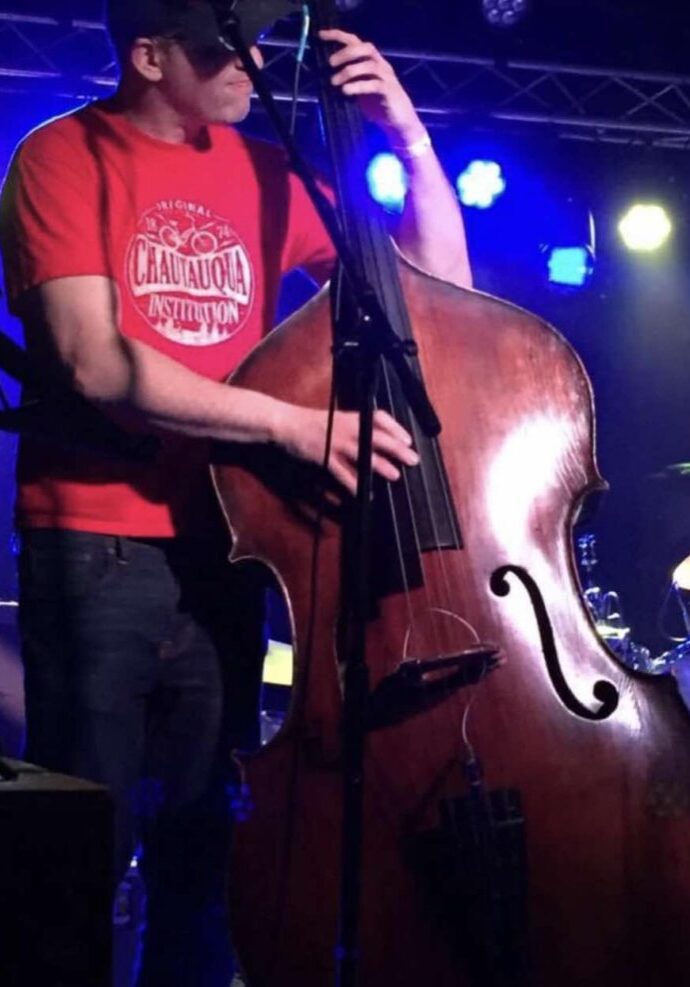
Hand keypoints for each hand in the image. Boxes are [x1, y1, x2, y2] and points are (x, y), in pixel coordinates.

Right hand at [276, 404, 418, 495]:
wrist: (285, 423)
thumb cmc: (309, 422)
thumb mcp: (334, 418)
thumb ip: (352, 426)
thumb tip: (371, 435)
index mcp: (350, 417)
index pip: (379, 418)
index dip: (396, 428)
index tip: (408, 439)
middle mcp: (347, 429)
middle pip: (378, 438)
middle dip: (398, 448)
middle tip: (413, 459)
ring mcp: (336, 443)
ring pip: (365, 455)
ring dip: (382, 466)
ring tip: (395, 475)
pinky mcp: (325, 457)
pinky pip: (343, 473)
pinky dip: (354, 484)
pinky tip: (363, 493)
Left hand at [319, 28, 426, 147]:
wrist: (400, 123)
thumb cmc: (379, 106)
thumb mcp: (360, 90)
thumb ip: (349, 80)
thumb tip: (328, 78)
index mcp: (372, 61)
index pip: (356, 42)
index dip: (338, 36)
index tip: (321, 35)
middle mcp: (380, 65)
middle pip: (365, 48)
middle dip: (346, 52)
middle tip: (330, 63)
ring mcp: (386, 77)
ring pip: (368, 65)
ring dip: (349, 71)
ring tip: (334, 82)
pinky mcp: (389, 91)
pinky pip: (374, 84)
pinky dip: (358, 86)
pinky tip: (346, 91)